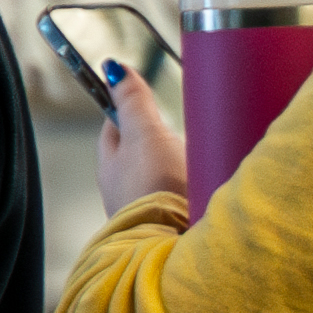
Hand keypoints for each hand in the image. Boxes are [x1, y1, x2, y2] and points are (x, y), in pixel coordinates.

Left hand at [96, 60, 190, 216]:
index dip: (129, 109)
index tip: (143, 98)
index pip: (115, 126)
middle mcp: (121, 187)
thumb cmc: (154, 188)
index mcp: (109, 162)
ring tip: (196, 163)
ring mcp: (142, 207)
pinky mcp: (166, 224)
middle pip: (140, 151)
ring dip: (178, 166)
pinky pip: (178, 196)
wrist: (170, 244)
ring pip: (160, 175)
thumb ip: (132, 102)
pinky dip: (189, 188)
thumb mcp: (144, 134)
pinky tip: (202, 189)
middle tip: (180, 134)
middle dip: (161, 140)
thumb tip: (113, 68)